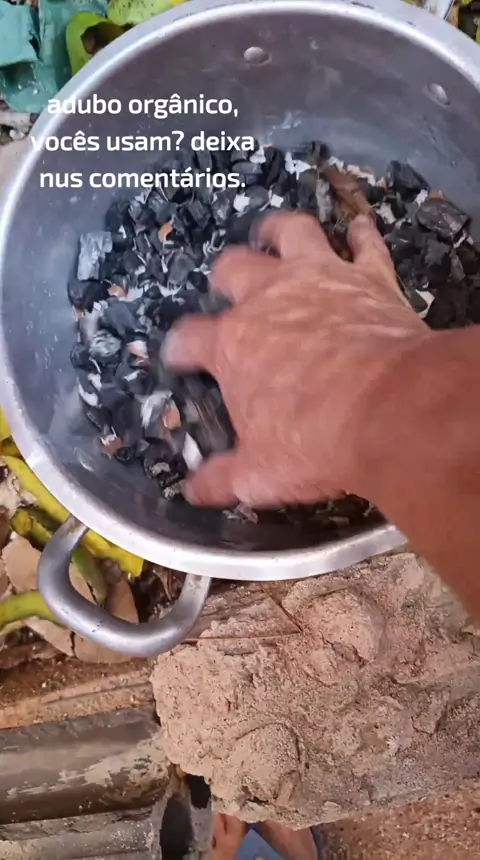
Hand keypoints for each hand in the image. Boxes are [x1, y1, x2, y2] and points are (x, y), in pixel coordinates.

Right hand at [163, 211, 429, 506]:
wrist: (389, 410)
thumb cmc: (316, 440)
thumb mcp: (260, 472)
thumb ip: (222, 478)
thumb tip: (193, 491)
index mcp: (233, 345)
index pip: (189, 338)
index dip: (178, 346)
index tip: (177, 355)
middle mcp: (268, 299)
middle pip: (233, 270)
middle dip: (224, 277)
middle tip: (226, 287)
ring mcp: (319, 279)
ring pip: (291, 234)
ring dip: (278, 230)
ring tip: (271, 231)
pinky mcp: (368, 276)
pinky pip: (363, 244)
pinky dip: (360, 234)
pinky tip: (358, 227)